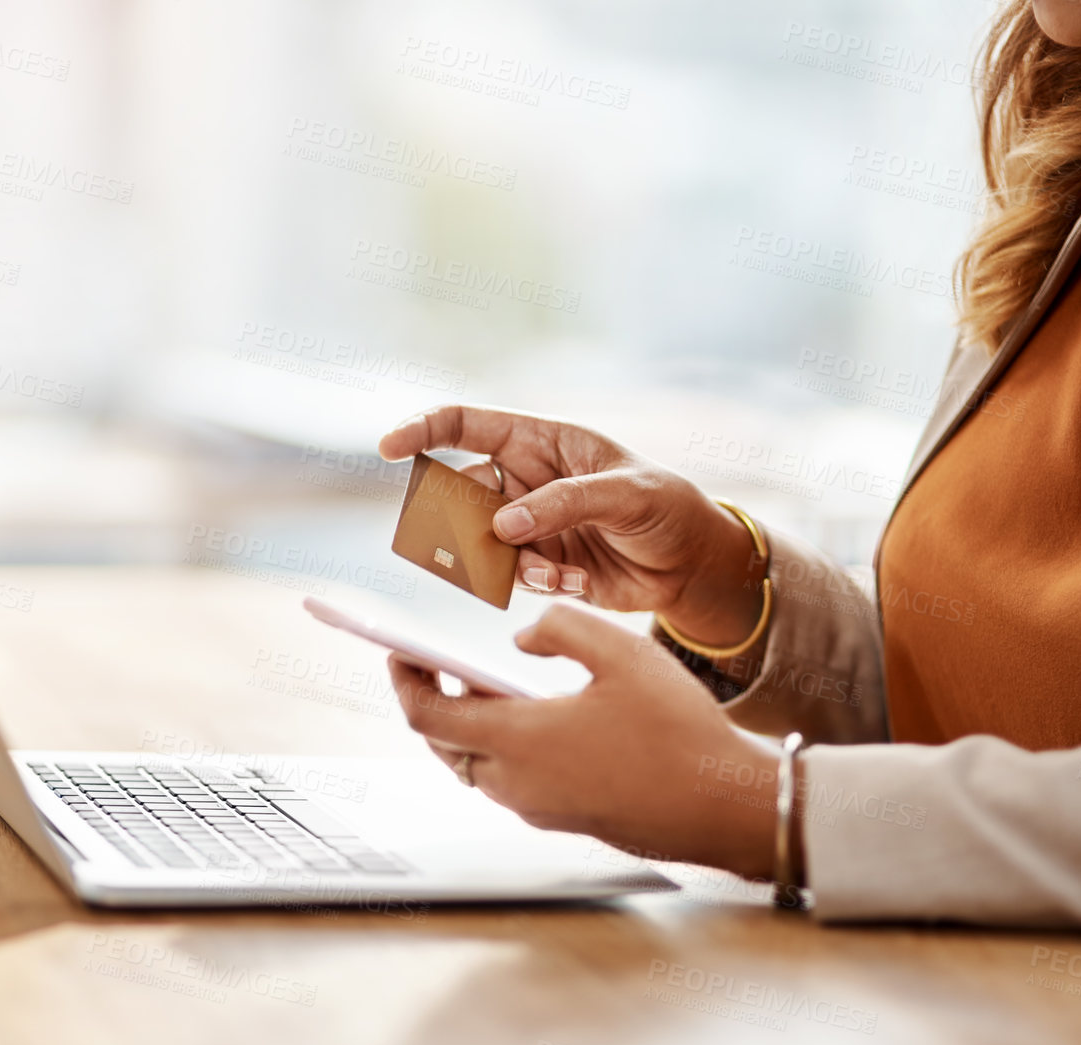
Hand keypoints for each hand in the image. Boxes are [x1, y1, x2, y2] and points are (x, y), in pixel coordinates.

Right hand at [379, 405, 764, 648]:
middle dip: (465, 522)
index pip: (466, 425)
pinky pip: (506, 576)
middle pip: (461, 493)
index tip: (388, 447)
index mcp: (540, 441)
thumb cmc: (667, 508)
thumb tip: (501, 524)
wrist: (692, 566)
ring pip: (478, 543)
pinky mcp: (535, 564)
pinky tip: (577, 582)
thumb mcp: (626, 494)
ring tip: (555, 572)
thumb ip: (563, 503)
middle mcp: (523, 479)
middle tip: (495, 542)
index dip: (423, 429)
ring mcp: (525, 524)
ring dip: (507, 562)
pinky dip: (534, 584)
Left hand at [388, 601, 783, 877]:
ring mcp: (538, 808)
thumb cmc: (680, 732)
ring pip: (475, 765)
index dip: (405, 682)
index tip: (401, 652)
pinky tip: (535, 718)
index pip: (428, 716)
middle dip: (434, 700)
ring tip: (489, 684)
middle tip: (440, 664)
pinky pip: (509, 781)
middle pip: (444, 744)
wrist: (725, 806)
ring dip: (469, 726)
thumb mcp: (622, 653)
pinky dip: (501, 747)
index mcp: (518, 741)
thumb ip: (561, 629)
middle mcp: (516, 783)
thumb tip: (521, 640)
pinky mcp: (562, 819)